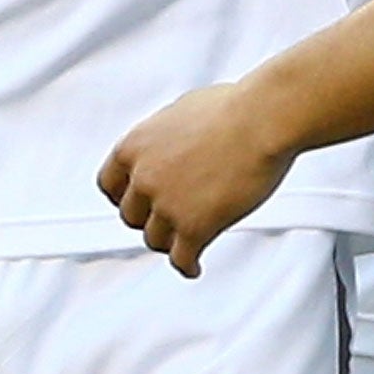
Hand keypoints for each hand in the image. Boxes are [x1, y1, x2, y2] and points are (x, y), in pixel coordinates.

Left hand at [98, 80, 292, 276]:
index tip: (137, 203)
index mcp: (135, 146)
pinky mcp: (195, 227)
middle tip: (167, 220)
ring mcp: (167, 204)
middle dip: (150, 219)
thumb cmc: (236, 107)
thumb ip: (165, 136)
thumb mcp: (182, 111)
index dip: (125, 197)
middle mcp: (144, 177)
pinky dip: (186, 266)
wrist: (264, 118)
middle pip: (132, 216)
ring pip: (156, 239)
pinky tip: (194, 266)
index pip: (109, 184)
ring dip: (170, 241)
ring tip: (184, 242)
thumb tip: (170, 146)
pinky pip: (182, 258)